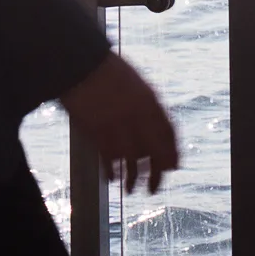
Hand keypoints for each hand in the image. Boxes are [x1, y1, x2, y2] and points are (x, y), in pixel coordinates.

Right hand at [60, 54, 179, 194]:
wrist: (79, 64)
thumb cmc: (106, 71)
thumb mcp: (135, 83)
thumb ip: (147, 104)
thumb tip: (153, 125)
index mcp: (150, 100)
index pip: (169, 132)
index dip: (173, 152)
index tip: (175, 166)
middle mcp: (138, 115)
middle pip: (155, 150)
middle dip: (159, 171)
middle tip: (157, 187)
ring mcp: (117, 124)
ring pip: (132, 160)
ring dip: (134, 178)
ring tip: (133, 191)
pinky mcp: (95, 131)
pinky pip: (108, 158)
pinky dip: (112, 171)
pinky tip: (113, 180)